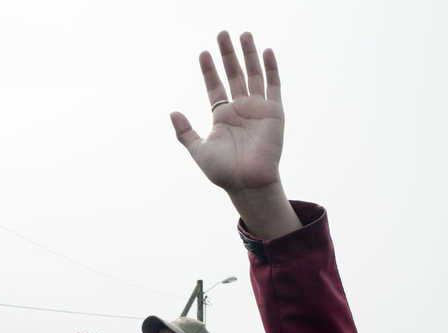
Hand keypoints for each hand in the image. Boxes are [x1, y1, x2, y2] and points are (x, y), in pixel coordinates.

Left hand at [171, 32, 299, 238]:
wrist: (247, 183)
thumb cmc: (223, 171)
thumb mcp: (199, 150)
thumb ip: (185, 133)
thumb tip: (173, 113)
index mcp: (222, 116)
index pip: (215, 86)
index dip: (209, 70)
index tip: (203, 53)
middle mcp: (240, 109)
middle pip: (233, 74)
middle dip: (227, 55)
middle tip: (221, 34)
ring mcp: (257, 109)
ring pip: (253, 75)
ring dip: (248, 54)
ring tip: (242, 34)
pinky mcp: (274, 112)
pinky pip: (274, 86)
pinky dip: (271, 68)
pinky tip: (266, 51)